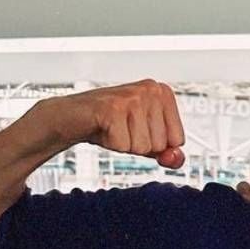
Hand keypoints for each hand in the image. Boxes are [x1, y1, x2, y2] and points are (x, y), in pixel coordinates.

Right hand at [39, 79, 184, 168]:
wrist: (72, 116)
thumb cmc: (110, 124)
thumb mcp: (145, 138)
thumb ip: (167, 152)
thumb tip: (176, 158)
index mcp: (163, 93)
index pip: (177, 140)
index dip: (155, 144)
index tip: (138, 129)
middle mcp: (151, 89)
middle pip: (160, 145)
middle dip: (139, 144)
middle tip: (121, 128)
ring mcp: (132, 97)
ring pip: (143, 147)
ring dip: (124, 144)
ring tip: (112, 127)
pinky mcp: (113, 108)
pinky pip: (123, 146)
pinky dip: (111, 144)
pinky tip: (103, 128)